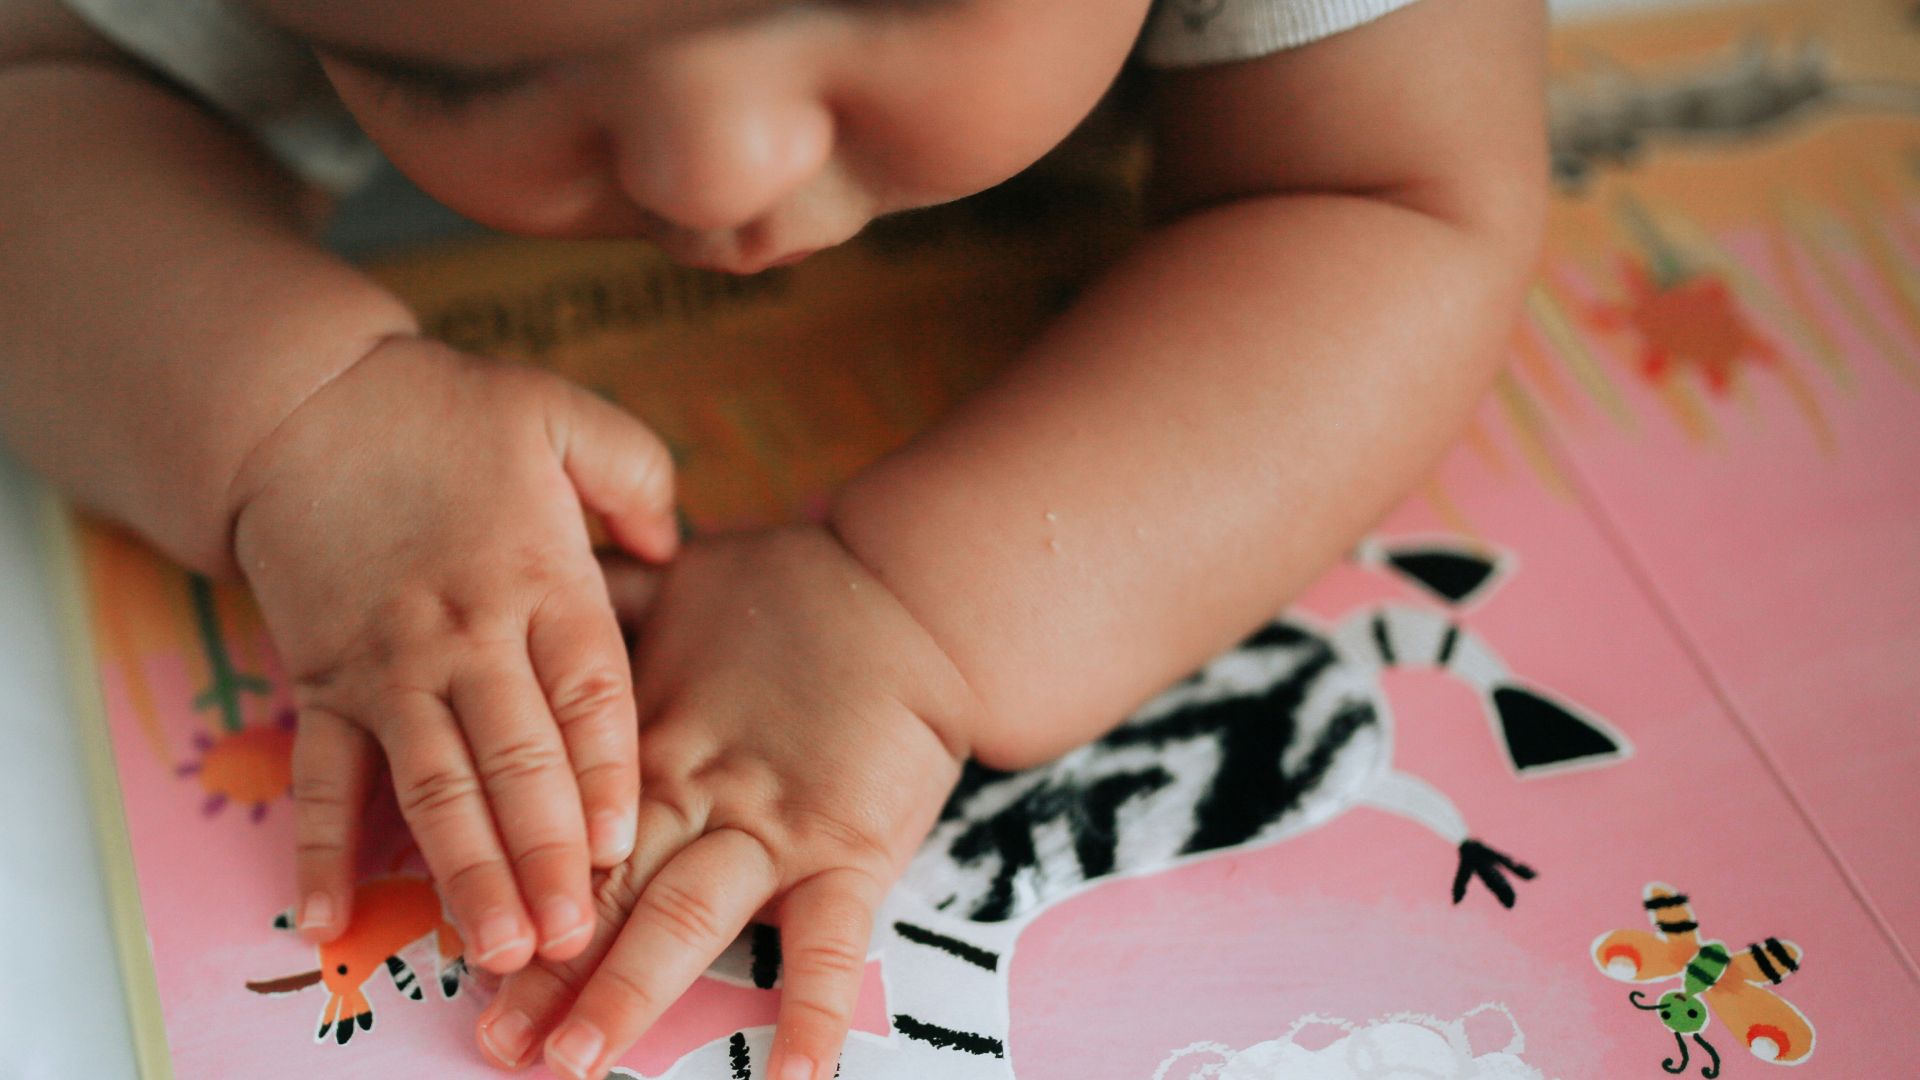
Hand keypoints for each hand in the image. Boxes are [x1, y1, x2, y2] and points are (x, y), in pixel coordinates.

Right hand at [230, 335, 676, 972]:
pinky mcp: (322, 683)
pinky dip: (320, 849)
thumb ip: (637, 477)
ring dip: (462, 871)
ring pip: (430, 787)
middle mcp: (465, 636)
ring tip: (495, 948)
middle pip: (514, 759)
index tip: (625, 847)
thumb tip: (679, 545)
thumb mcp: (561, 415)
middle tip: (574, 936)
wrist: (296, 403)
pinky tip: (328, 920)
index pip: (586, 693)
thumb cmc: (443, 412)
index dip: (607, 772)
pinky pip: (322, 777)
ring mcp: (389, 669)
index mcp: (537, 578)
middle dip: (545, 853)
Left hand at [474, 526, 977, 1079]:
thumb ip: (599, 598)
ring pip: (689, 916)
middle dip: (547, 970)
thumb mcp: (674, 580)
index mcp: (646, 737)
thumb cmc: (789, 589)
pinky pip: (832, 943)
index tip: (461, 949)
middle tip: (494, 1041)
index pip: (563, 827)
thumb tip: (521, 581)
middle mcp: (697, 789)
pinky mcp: (851, 847)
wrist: (910, 591)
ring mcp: (774, 825)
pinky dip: (813, 1011)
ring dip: (629, 990)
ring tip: (575, 1060)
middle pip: (606, 888)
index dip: (510, 888)